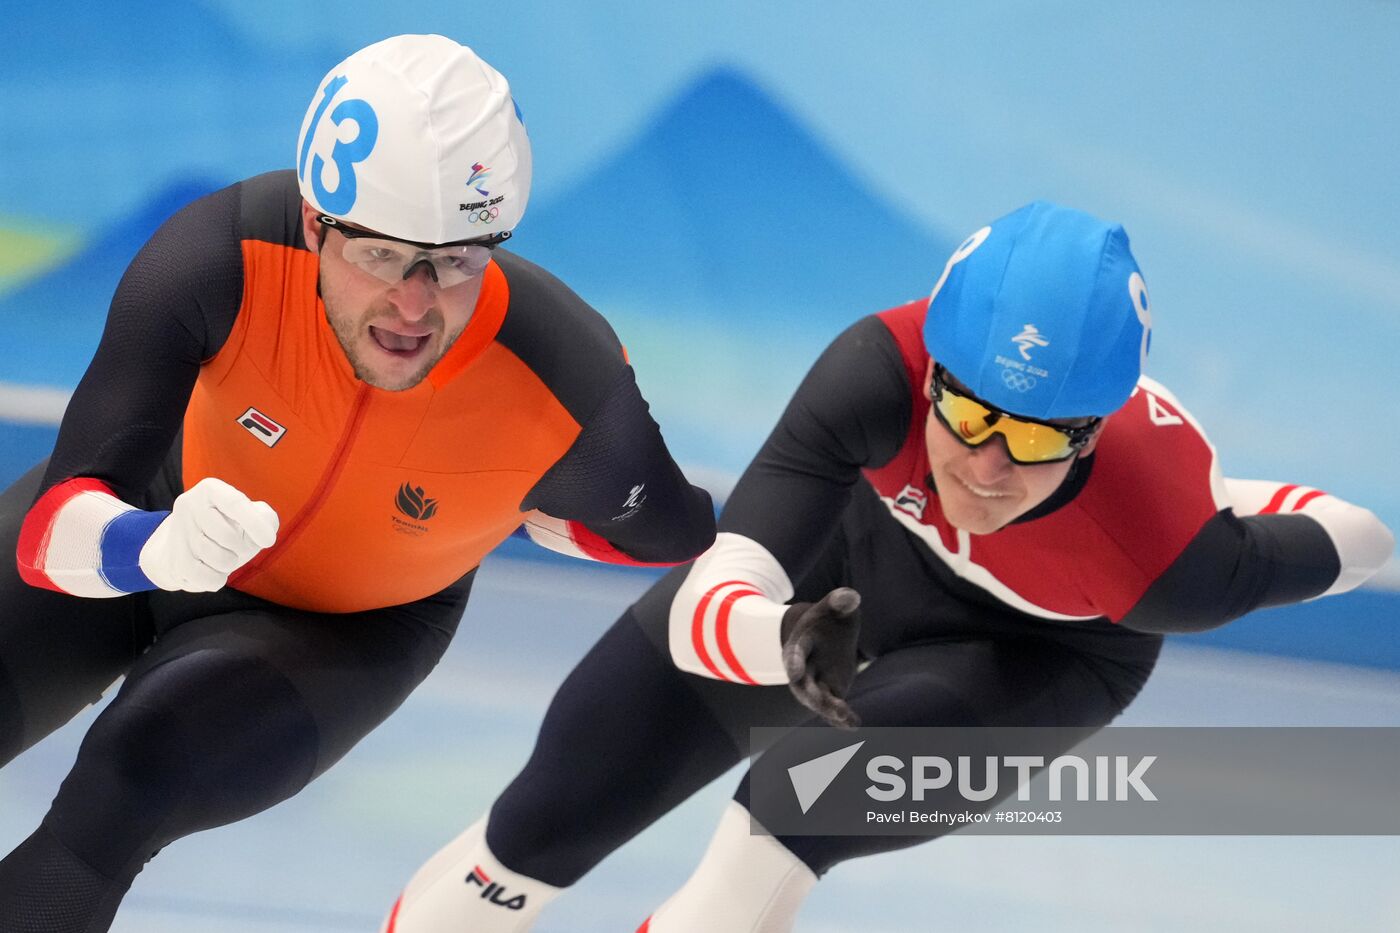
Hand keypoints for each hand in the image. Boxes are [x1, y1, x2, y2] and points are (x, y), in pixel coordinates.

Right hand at [139, 477, 278, 591]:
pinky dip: (217, 579)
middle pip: (228, 536)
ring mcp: (178, 533)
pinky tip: (213, 571)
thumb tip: (265, 531)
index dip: (255, 524)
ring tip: (223, 556)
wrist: (187, 547)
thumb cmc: (229, 528)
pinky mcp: (174, 560)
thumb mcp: (251, 517)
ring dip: (230, 563)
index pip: (235, 503)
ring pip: (218, 558)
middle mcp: (189, 505)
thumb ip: (266, 518)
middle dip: (241, 547)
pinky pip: (205, 578)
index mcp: (211, 489)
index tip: (269, 541)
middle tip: (236, 546)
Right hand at [781, 587, 861, 729]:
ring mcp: (815, 683)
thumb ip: (841, 601)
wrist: (825, 634)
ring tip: (846, 718)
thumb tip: (850, 597)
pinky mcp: (829, 693)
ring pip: (818, 700)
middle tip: (825, 704)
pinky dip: (841, 719)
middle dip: (812, 695)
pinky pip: (832, 709)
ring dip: (829, 710)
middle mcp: (803, 668)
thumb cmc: (829, 619)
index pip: (795, 654)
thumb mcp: (834, 606)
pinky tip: (853, 725)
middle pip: (803, 684)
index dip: (794, 662)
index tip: (792, 672)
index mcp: (800, 644)